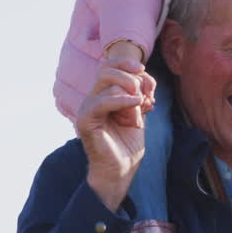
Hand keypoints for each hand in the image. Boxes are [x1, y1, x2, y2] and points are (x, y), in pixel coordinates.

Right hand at [77, 61, 148, 211]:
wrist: (120, 169)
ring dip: (131, 92)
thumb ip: (139, 95)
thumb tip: (144, 80)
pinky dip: (123, 100)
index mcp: (103, 95)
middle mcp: (92, 99)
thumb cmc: (127, 144)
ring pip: (106, 82)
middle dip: (131, 76)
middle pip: (106, 70)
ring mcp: (87, 109)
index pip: (107, 66)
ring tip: (142, 106)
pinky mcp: (85, 121)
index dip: (124, 63)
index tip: (143, 69)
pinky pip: (102, 101)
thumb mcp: (138, 113)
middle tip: (146, 92)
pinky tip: (137, 104)